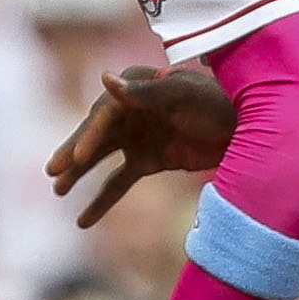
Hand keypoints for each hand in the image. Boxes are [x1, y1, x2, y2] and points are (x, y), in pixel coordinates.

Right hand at [48, 64, 238, 226]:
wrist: (247, 129)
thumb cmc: (216, 104)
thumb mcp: (183, 96)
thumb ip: (145, 92)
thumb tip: (105, 78)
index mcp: (134, 88)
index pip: (104, 114)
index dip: (89, 136)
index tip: (78, 159)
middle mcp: (129, 111)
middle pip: (95, 136)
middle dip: (73, 154)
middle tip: (52, 172)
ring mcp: (137, 137)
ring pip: (100, 160)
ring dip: (79, 176)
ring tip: (57, 191)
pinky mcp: (148, 161)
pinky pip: (118, 182)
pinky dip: (101, 200)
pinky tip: (82, 221)